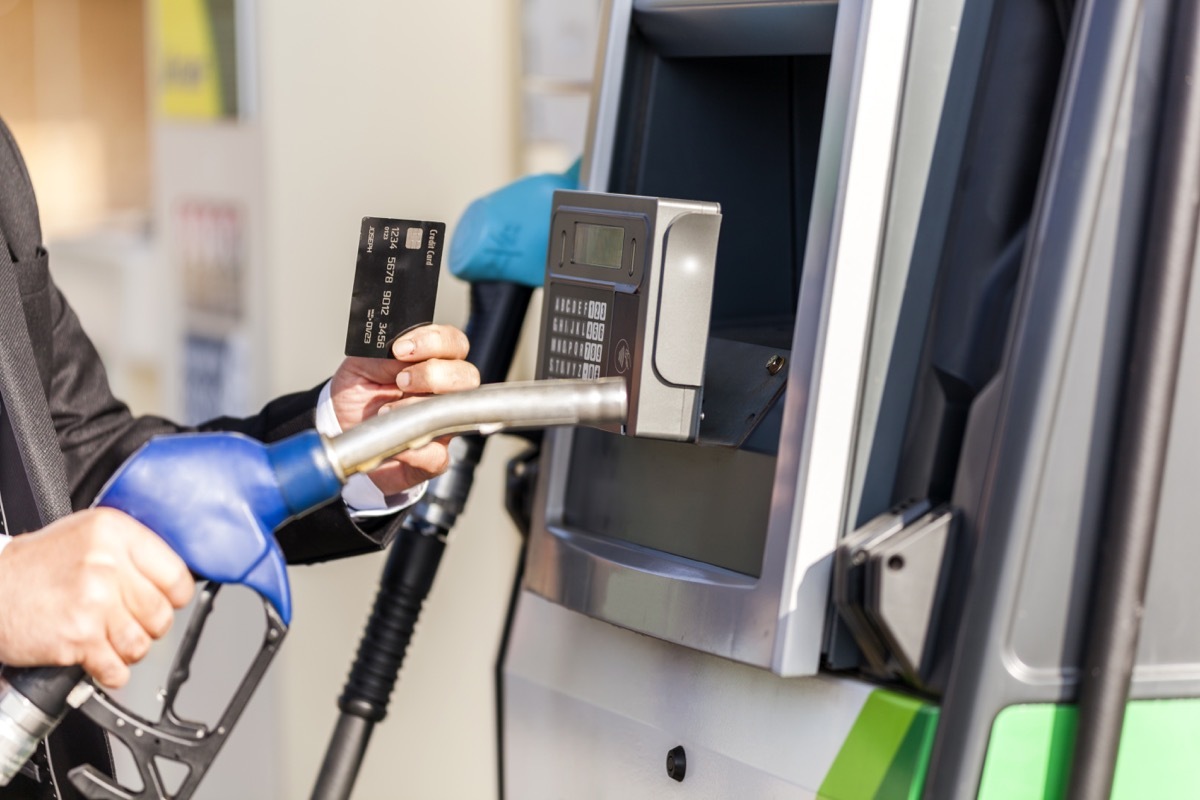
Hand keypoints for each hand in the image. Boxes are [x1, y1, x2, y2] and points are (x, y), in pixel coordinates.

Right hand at [0, 509, 194, 688]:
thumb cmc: (36, 567)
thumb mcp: (87, 536)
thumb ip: (129, 551)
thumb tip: (173, 577)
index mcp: (114, 533)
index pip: (177, 574)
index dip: (174, 595)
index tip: (165, 601)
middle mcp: (107, 564)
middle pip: (162, 613)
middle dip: (150, 626)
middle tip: (129, 622)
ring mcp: (94, 602)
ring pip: (142, 643)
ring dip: (128, 650)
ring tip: (109, 639)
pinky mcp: (78, 638)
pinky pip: (116, 668)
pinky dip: (110, 672)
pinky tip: (97, 658)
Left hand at [330, 324, 479, 494]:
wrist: (345, 433)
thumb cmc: (358, 397)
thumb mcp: (359, 367)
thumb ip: (379, 354)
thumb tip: (396, 353)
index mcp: (431, 362)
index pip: (453, 343)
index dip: (433, 341)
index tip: (400, 349)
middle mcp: (444, 391)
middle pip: (467, 375)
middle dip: (433, 374)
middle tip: (401, 381)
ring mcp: (443, 424)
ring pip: (459, 410)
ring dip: (421, 407)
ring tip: (387, 410)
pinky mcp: (434, 457)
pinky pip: (438, 454)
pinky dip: (413, 450)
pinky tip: (394, 442)